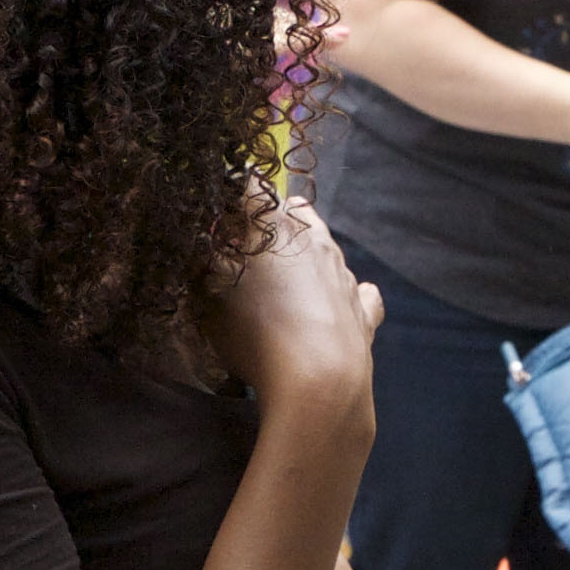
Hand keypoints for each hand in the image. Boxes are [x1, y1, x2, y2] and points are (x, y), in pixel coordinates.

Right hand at [212, 193, 380, 428]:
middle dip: (269, 221)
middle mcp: (315, 239)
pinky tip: (334, 307)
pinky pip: (358, 291)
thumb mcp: (213, 302)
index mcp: (275, 226)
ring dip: (304, 255)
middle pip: (293, 211)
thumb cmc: (258, 336)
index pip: (248, 187)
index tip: (213, 214)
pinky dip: (344, 293)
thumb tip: (205, 253)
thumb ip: (208, 270)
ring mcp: (344, 273)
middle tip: (244, 249)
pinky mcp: (364, 309)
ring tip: (281, 285)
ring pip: (325, 246)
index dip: (228, 195)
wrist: (321, 382)